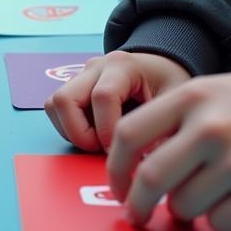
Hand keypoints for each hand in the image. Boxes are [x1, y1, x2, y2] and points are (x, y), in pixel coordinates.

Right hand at [44, 50, 190, 152]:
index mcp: (123, 65)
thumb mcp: (176, 101)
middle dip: (80, 134)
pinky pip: (56, 109)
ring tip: (99, 142)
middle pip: (65, 99)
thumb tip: (148, 164)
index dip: (108, 131)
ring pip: (55, 105)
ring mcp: (81, 76)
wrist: (161, 67)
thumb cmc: (169, 83)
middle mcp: (96, 67)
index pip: (102, 97)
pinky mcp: (74, 87)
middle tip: (105, 149)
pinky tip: (94, 135)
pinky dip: (69, 127)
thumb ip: (163, 127)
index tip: (122, 151)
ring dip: (72, 131)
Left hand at [108, 67, 230, 230]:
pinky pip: (218, 222)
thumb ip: (169, 122)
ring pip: (183, 206)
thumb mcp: (205, 93)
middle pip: (150, 179)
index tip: (117, 186)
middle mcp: (210, 128)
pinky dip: (217, 218)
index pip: (129, 135)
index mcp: (190, 98)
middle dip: (136, 205)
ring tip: (201, 193)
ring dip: (183, 210)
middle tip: (137, 214)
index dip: (115, 167)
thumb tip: (133, 170)